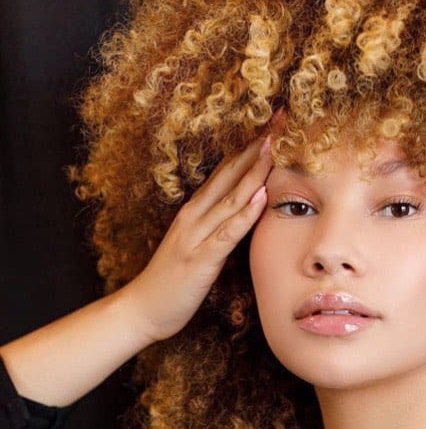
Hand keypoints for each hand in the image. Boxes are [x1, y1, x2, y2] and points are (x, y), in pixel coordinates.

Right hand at [121, 120, 279, 343]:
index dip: (249, 148)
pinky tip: (260, 196)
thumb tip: (244, 212)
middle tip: (279, 120)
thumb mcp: (197, 245)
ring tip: (275, 145)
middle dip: (256, 148)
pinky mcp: (201, 259)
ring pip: (231, 198)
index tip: (273, 126)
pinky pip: (227, 233)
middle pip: (229, 174)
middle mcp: (195, 216)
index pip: (226, 171)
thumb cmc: (173, 279)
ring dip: (254, 171)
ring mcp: (196, 235)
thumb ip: (217, 227)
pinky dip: (245, 214)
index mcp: (196, 211)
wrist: (143, 308)